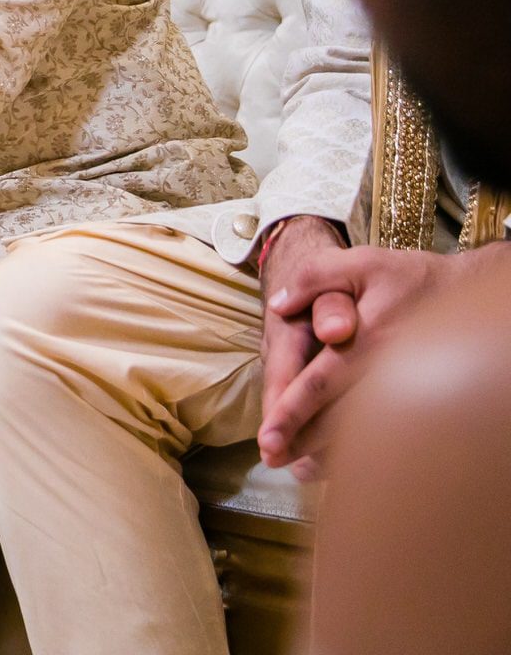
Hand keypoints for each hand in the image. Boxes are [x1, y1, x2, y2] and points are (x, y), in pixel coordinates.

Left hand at [259, 241, 461, 473]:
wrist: (464, 293)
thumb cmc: (406, 277)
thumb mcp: (360, 262)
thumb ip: (315, 278)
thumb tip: (279, 305)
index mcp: (370, 339)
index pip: (321, 383)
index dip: (291, 412)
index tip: (267, 438)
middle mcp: (388, 370)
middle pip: (340, 417)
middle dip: (303, 441)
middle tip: (272, 459)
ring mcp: (406, 387)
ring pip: (364, 430)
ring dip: (330, 453)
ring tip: (298, 469)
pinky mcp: (417, 396)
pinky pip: (387, 429)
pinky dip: (362, 448)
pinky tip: (339, 461)